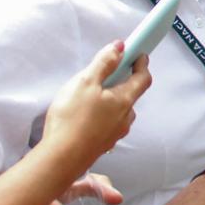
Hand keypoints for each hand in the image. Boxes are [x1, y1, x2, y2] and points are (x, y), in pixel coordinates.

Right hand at [40, 41, 151, 174]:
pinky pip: (108, 123)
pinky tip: (85, 115)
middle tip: (109, 73)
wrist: (61, 157)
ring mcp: (115, 133)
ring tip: (91, 95)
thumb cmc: (72, 118)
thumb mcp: (86, 82)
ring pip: (119, 111)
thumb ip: (104, 63)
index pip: (143, 79)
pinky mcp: (103, 143)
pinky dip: (102, 115)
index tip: (138, 54)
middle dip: (123, 81)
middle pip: (131, 95)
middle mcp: (125, 118)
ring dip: (112, 100)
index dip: (142, 64)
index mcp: (124, 100)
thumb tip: (120, 47)